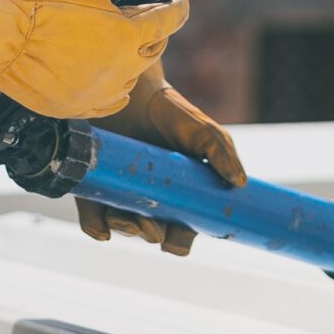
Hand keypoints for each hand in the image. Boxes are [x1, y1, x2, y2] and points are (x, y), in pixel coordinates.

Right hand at [0, 0, 186, 119]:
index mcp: (129, 34)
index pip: (170, 20)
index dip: (179, 6)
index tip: (180, 0)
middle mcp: (120, 68)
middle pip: (152, 51)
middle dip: (153, 32)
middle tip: (144, 20)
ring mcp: (97, 92)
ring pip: (129, 79)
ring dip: (129, 60)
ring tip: (117, 46)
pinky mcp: (74, 107)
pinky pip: (105, 100)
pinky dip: (109, 85)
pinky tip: (104, 75)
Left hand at [77, 62, 246, 255]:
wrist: (136, 91)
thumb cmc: (174, 114)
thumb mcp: (204, 132)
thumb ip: (223, 154)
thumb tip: (240, 183)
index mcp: (179, 197)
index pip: (181, 234)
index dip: (180, 242)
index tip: (179, 236)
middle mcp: (151, 199)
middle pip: (151, 235)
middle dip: (151, 235)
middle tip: (150, 225)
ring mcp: (122, 194)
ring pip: (122, 228)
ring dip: (125, 229)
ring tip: (126, 217)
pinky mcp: (96, 185)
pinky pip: (93, 217)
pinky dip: (95, 226)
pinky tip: (102, 226)